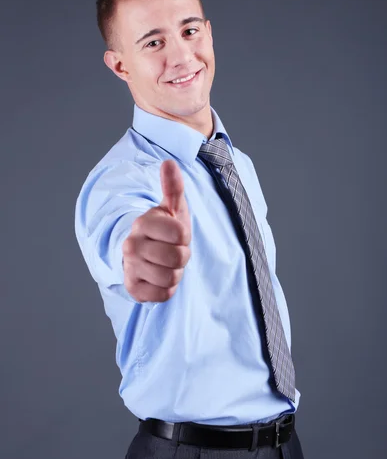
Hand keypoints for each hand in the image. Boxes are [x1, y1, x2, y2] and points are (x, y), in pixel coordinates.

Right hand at [122, 159, 191, 302]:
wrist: (143, 254)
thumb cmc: (163, 229)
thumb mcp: (171, 207)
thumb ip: (173, 187)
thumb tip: (169, 163)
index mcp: (143, 223)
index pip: (181, 234)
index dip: (185, 236)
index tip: (176, 234)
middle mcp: (131, 245)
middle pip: (178, 258)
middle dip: (182, 256)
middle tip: (173, 251)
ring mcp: (130, 268)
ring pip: (171, 278)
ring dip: (176, 273)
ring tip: (166, 264)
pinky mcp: (133, 289)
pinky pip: (164, 295)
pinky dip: (167, 289)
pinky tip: (159, 278)